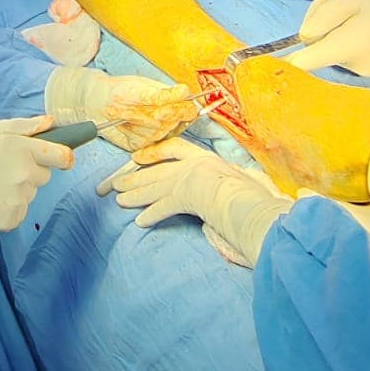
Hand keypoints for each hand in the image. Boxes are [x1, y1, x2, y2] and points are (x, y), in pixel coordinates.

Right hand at [0, 116, 72, 279]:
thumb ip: (21, 126)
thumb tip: (50, 122)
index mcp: (20, 148)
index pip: (61, 155)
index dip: (62, 156)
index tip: (60, 158)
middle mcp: (24, 174)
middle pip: (44, 175)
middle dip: (30, 172)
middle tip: (0, 169)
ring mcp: (19, 199)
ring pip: (30, 194)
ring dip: (16, 190)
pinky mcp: (11, 220)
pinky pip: (18, 212)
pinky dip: (7, 209)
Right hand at [45, 67, 196, 149]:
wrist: (95, 104)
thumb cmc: (119, 90)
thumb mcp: (138, 82)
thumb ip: (161, 90)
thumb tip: (185, 94)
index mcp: (127, 94)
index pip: (156, 98)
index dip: (173, 95)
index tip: (185, 91)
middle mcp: (127, 114)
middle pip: (164, 116)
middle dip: (182, 110)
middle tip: (192, 105)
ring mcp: (129, 132)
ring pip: (164, 130)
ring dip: (175, 122)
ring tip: (175, 113)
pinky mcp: (133, 145)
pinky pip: (158, 140)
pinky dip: (166, 132)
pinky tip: (164, 124)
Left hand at [98, 138, 290, 267]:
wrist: (247, 199)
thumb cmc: (253, 192)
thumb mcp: (249, 180)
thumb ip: (242, 181)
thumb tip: (251, 185)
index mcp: (206, 158)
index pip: (175, 148)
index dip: (154, 152)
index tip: (138, 156)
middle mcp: (193, 166)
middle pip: (157, 170)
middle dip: (134, 177)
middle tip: (116, 183)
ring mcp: (185, 181)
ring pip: (154, 187)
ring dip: (135, 194)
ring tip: (120, 199)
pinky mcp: (181, 198)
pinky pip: (161, 207)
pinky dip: (150, 215)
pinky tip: (140, 222)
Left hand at [288, 0, 369, 76]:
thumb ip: (325, 17)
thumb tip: (302, 37)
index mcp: (348, 47)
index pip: (306, 63)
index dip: (283, 61)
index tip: (259, 64)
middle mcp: (354, 67)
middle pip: (317, 52)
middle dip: (315, 27)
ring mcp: (364, 73)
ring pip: (331, 52)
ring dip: (331, 31)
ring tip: (353, 8)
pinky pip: (345, 55)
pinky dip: (344, 39)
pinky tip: (361, 23)